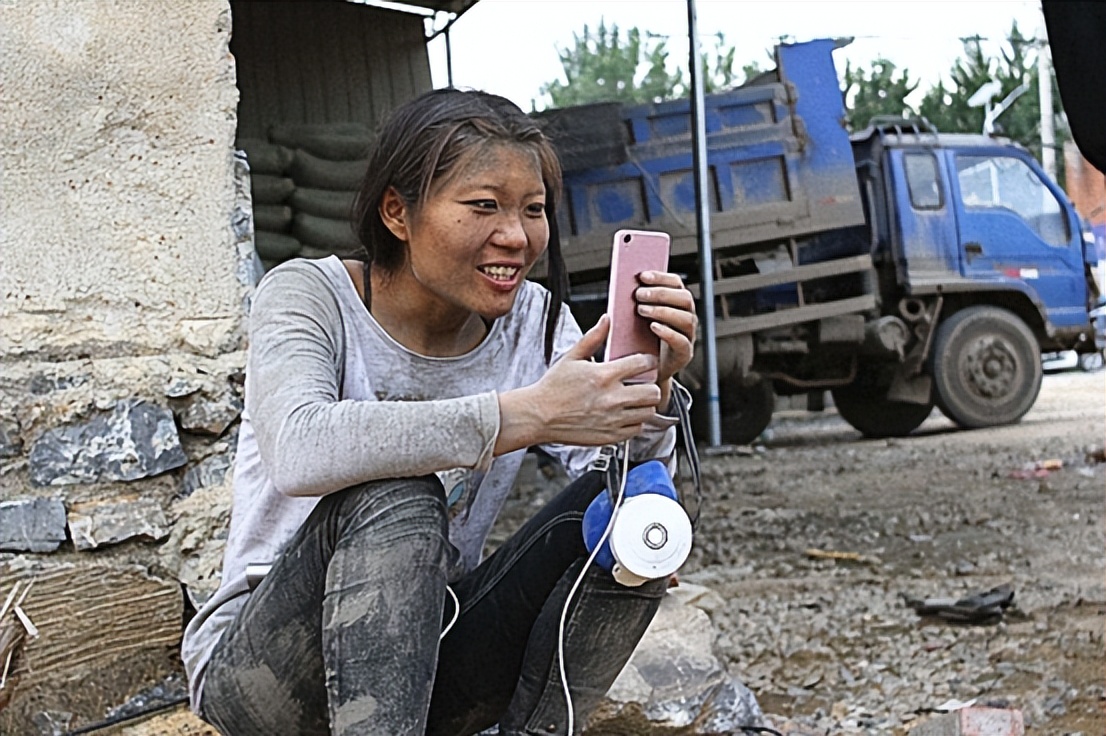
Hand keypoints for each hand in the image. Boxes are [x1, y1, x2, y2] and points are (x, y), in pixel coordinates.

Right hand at [495, 316, 662, 452]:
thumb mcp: (571, 357)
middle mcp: (612, 398)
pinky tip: (625, 415)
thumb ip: (593, 338)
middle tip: (643, 383)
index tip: (646, 363)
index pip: (643, 364)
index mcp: (604, 375)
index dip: (649, 361)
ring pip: (648, 411)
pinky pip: (637, 429)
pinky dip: (635, 422)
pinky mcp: (610, 436)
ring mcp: (613, 419)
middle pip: (652, 391)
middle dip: (651, 385)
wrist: (538, 415)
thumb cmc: (553, 388)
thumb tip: (607, 320)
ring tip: (635, 400)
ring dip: (645, 404)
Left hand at [634, 270, 696, 404]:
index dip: (661, 277)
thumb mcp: (636, 318)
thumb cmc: (640, 340)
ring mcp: (688, 335)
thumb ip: (636, 302)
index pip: (676, 283)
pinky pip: (681, 341)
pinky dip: (667, 332)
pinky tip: (653, 327)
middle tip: (638, 294)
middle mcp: (687, 317)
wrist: (646, 372)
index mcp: (677, 303)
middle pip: (684, 298)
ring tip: (641, 310)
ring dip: (662, 311)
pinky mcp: (684, 353)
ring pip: (685, 318)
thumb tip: (621, 284)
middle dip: (661, 293)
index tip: (641, 276)